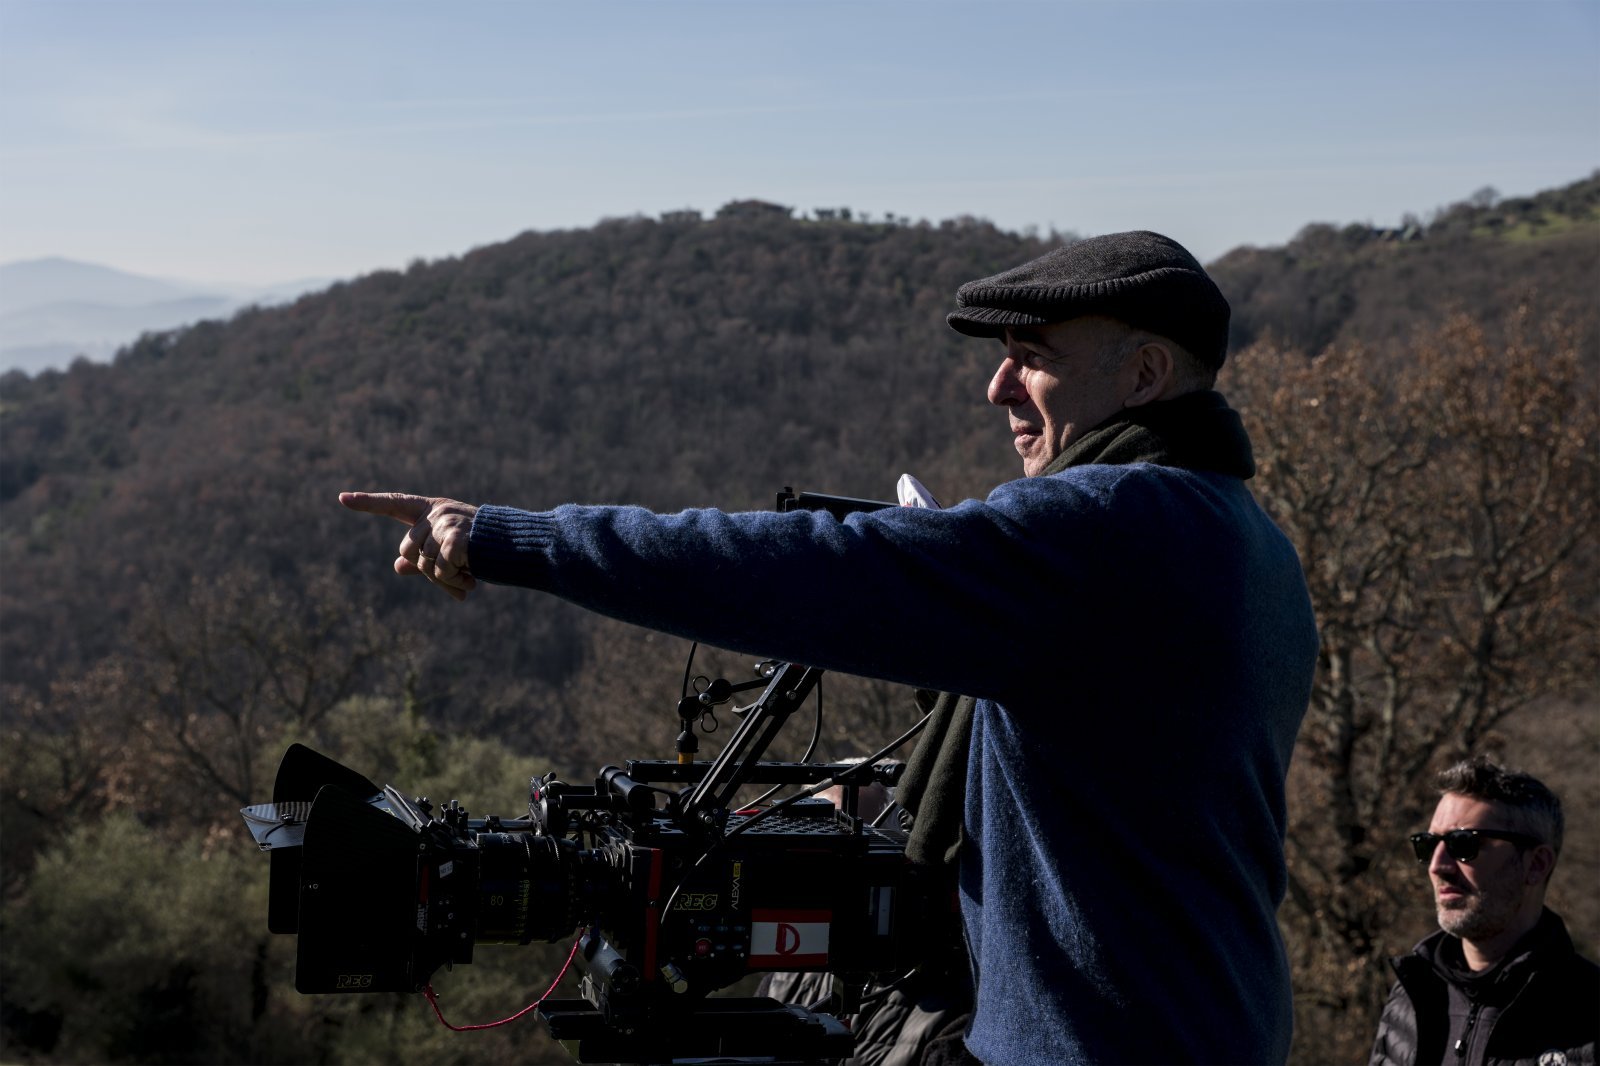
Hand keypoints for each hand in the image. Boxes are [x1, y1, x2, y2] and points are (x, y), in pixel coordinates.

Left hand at [339, 491, 478, 600]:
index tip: (342, 499)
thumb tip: (398, 566)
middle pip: (408, 550)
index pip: (395, 504)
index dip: (368, 503)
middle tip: (455, 575)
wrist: (519, 548)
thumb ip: (424, 557)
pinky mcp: (458, 538)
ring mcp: (447, 523)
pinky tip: (472, 578)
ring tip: (468, 577)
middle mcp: (437, 512)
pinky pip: (441, 570)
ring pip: (424, 564)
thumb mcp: (451, 551)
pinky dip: (455, 580)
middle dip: (428, 570)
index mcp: (432, 510)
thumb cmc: (485, 549)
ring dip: (446, 580)